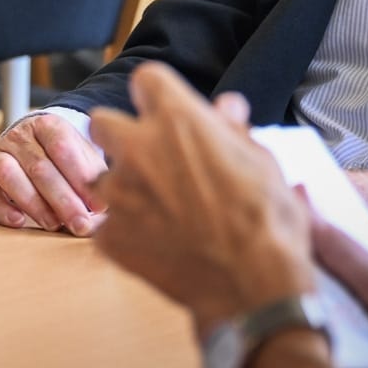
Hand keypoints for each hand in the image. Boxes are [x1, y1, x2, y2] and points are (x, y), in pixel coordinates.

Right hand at [0, 111, 108, 234]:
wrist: (34, 146)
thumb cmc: (66, 159)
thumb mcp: (84, 158)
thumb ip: (94, 179)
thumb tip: (103, 211)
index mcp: (47, 125)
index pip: (62, 147)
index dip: (81, 177)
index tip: (100, 205)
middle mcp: (19, 135)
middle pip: (39, 166)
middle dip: (62, 199)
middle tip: (80, 224)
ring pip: (9, 174)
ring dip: (33, 203)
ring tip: (53, 225)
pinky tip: (18, 222)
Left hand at [88, 63, 314, 329]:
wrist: (253, 288)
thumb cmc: (268, 222)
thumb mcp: (263, 164)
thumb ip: (233, 130)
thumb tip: (226, 106)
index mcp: (177, 122)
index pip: (146, 79)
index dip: (157, 94)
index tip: (166, 110)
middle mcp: (138, 149)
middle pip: (102, 122)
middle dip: (120, 135)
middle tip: (149, 158)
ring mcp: (118, 194)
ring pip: (99, 176)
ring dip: (120, 186)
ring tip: (156, 208)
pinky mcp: (109, 235)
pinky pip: (107, 224)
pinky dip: (126, 232)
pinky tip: (155, 243)